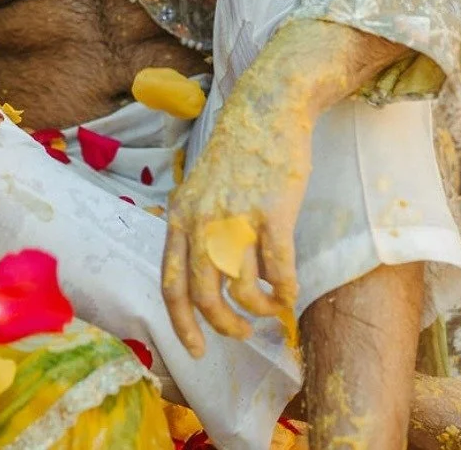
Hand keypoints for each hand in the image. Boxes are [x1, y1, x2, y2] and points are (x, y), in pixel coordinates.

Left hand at [162, 95, 310, 355]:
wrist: (266, 109)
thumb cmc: (236, 153)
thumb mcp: (200, 188)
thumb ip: (195, 228)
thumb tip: (201, 278)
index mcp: (180, 215)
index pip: (171, 284)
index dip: (182, 324)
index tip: (197, 351)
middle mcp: (202, 220)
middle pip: (204, 295)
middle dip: (224, 325)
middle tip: (241, 334)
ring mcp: (237, 216)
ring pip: (243, 289)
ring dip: (259, 310)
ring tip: (269, 308)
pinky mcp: (272, 211)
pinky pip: (279, 271)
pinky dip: (285, 291)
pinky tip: (289, 293)